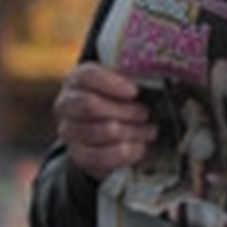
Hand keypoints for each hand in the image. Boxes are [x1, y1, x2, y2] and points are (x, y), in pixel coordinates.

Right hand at [53, 62, 156, 180]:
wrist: (110, 129)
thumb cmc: (123, 98)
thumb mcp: (127, 81)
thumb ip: (136, 74)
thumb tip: (160, 70)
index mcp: (77, 79)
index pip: (87, 76)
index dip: (112, 84)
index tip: (135, 91)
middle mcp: (66, 104)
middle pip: (92, 105)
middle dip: (126, 110)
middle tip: (146, 112)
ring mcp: (69, 131)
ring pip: (104, 131)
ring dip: (134, 131)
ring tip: (149, 129)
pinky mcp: (79, 156)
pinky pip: (104, 156)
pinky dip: (129, 151)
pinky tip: (141, 145)